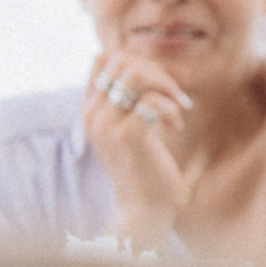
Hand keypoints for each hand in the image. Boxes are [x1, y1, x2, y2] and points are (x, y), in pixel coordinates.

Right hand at [80, 53, 195, 243]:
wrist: (142, 208)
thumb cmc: (143, 166)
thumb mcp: (129, 128)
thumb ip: (131, 100)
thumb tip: (155, 69)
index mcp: (89, 109)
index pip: (103, 58)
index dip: (136, 62)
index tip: (158, 87)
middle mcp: (91, 114)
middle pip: (122, 60)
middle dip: (157, 73)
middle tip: (174, 98)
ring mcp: (106, 125)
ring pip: (136, 74)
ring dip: (166, 88)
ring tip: (176, 112)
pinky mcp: (127, 137)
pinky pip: (153, 101)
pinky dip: (172, 109)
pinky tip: (175, 128)